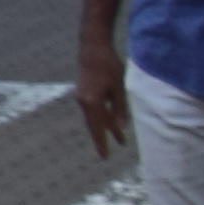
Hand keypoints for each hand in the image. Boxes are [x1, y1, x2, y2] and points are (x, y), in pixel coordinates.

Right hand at [71, 33, 129, 159]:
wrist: (92, 48)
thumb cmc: (108, 66)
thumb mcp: (119, 88)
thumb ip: (119, 107)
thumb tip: (121, 125)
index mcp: (92, 102)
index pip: (98, 128)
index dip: (102, 142)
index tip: (105, 156)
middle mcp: (83, 102)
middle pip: (94, 125)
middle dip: (103, 138)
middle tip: (107, 154)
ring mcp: (82, 97)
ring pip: (94, 117)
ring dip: (105, 127)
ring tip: (118, 136)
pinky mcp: (84, 91)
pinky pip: (92, 109)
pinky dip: (102, 116)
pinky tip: (110, 119)